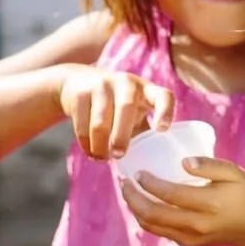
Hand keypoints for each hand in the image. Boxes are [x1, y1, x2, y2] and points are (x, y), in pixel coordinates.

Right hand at [57, 66, 174, 159]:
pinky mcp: (80, 93)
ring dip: (100, 145)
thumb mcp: (135, 112)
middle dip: (121, 136)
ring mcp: (101, 85)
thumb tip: (149, 164)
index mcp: (146, 90)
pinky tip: (90, 151)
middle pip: (126, 108)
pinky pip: (82, 124)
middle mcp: (126, 83)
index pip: (163, 96)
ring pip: (100, 122)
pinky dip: (86, 143)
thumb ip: (143, 132)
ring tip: (102, 158)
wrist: (79, 81)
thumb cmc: (117, 105)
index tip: (161, 130)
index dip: (165, 112)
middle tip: (119, 155)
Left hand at [120, 157, 244, 245]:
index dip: (150, 183)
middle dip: (134, 198)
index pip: (171, 194)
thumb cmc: (244, 194)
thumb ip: (210, 165)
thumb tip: (183, 162)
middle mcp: (197, 224)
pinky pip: (160, 232)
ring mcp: (191, 237)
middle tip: (124, 182)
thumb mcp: (235, 173)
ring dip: (135, 209)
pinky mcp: (188, 243)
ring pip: (153, 226)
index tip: (138, 172)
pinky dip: (146, 219)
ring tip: (128, 192)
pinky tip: (141, 205)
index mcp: (210, 204)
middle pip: (154, 214)